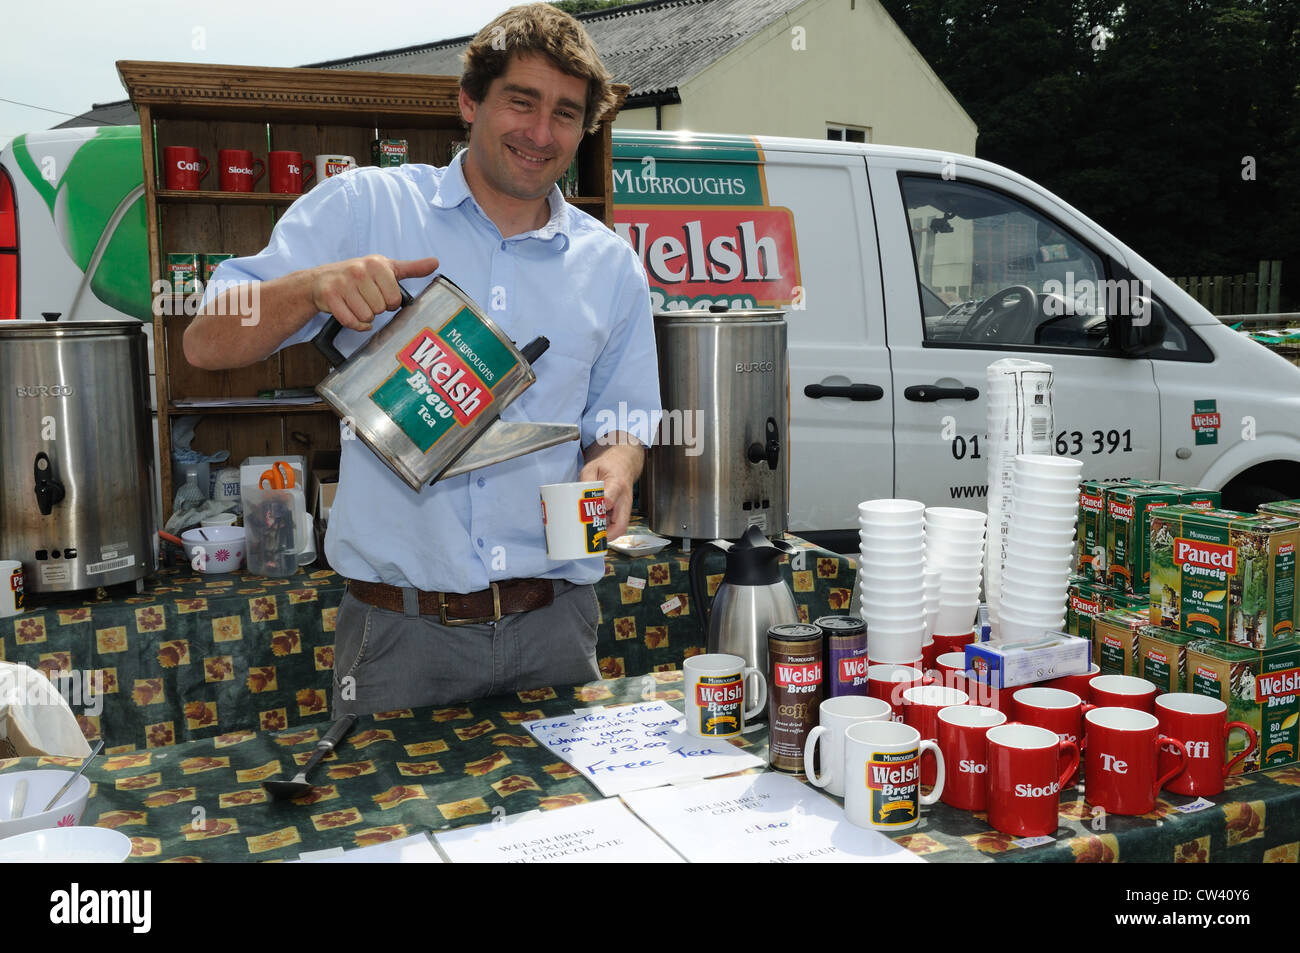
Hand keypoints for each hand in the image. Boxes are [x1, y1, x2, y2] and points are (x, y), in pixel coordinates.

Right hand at [309, 254, 438, 331]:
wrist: (321, 280)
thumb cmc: (359, 275)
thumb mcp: (386, 268)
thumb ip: (411, 268)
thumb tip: (436, 262)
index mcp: (377, 264)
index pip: (395, 299)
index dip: (389, 301)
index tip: (380, 293)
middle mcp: (359, 271)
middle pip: (380, 309)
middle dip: (375, 308)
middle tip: (366, 298)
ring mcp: (343, 283)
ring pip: (366, 317)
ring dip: (364, 316)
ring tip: (357, 303)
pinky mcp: (330, 296)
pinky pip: (351, 322)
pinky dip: (354, 324)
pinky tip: (351, 313)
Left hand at [580, 438, 643, 541]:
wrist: (623, 464)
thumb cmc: (609, 466)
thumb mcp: (593, 467)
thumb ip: (585, 481)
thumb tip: (577, 496)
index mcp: (616, 484)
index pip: (611, 498)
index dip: (601, 506)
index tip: (592, 511)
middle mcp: (623, 499)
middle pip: (620, 524)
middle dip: (606, 534)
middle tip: (589, 537)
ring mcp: (624, 508)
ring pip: (619, 528)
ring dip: (605, 535)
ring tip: (588, 536)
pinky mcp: (622, 513)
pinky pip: (616, 526)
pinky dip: (605, 531)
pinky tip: (592, 530)